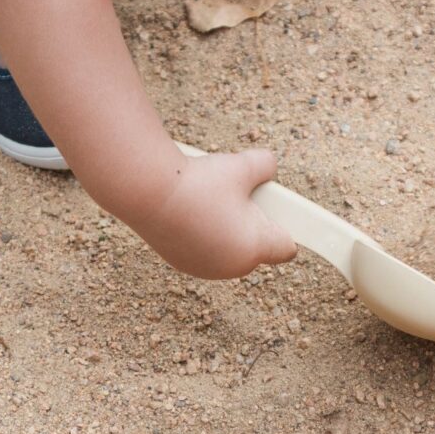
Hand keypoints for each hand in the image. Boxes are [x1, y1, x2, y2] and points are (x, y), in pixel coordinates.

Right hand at [139, 149, 296, 278]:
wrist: (146, 192)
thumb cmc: (198, 183)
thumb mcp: (242, 165)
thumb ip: (265, 166)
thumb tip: (268, 166)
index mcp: (254, 247)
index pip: (287, 249)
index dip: (288, 230)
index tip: (283, 217)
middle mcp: (231, 266)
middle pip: (256, 248)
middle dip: (252, 226)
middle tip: (239, 198)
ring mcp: (205, 269)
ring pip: (228, 250)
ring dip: (227, 231)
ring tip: (211, 202)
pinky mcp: (182, 264)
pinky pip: (204, 250)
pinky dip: (203, 235)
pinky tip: (191, 212)